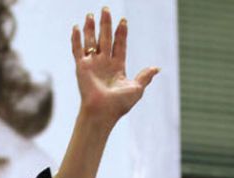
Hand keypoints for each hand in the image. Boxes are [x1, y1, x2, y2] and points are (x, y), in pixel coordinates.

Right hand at [71, 8, 158, 124]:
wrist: (103, 112)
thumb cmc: (119, 104)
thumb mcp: (136, 89)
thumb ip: (145, 76)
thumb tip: (157, 68)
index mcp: (118, 67)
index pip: (120, 45)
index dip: (121, 33)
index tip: (123, 21)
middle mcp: (104, 63)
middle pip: (105, 39)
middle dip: (106, 24)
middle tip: (106, 9)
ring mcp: (92, 64)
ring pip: (91, 41)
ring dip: (91, 28)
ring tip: (91, 15)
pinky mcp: (81, 67)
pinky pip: (77, 50)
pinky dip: (76, 39)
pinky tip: (76, 27)